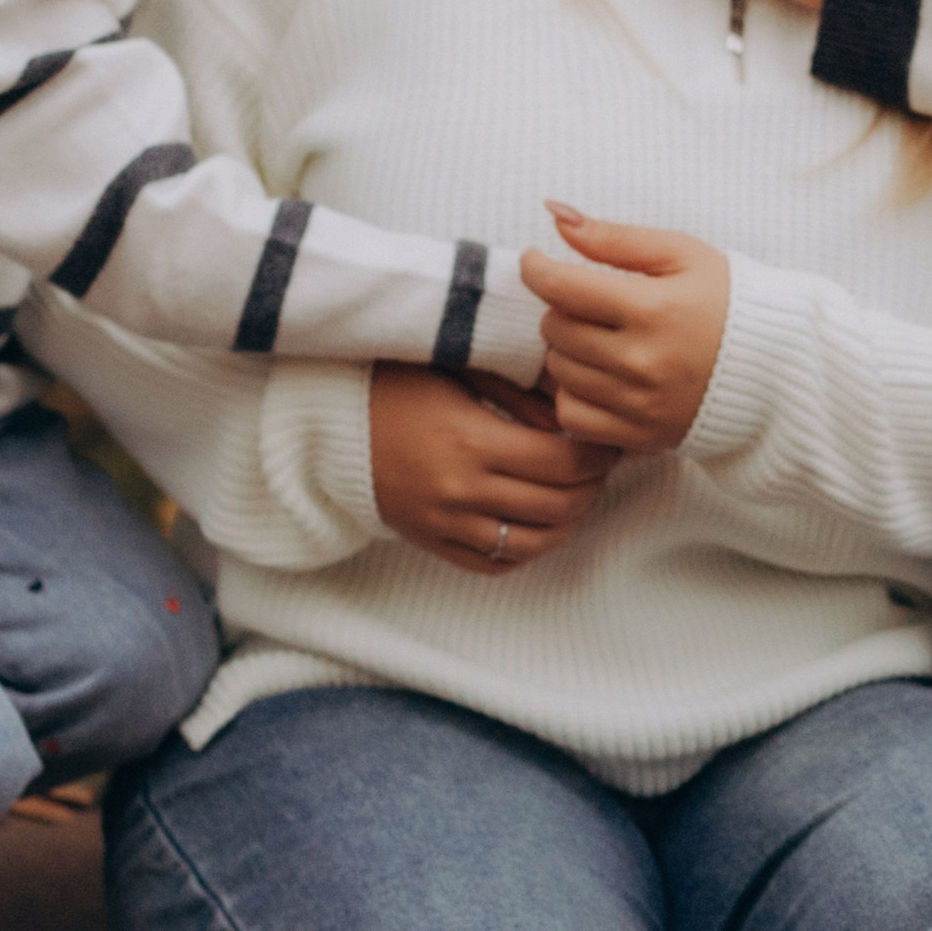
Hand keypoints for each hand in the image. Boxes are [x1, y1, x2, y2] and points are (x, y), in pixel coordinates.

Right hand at [367, 362, 617, 576]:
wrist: (326, 422)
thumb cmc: (392, 380)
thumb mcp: (455, 366)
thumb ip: (514, 387)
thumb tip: (570, 412)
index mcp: (469, 441)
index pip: (563, 461)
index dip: (597, 453)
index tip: (605, 437)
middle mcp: (460, 490)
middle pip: (558, 505)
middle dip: (592, 485)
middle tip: (600, 463)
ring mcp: (444, 523)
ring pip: (535, 543)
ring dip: (569, 521)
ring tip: (577, 493)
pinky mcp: (430, 541)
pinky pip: (495, 564)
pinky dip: (527, 549)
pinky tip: (538, 522)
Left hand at [521, 210, 731, 452]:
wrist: (775, 369)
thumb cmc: (727, 301)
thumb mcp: (681, 254)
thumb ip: (614, 237)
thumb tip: (554, 213)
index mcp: (653, 308)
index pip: (562, 286)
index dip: (536, 268)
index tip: (537, 261)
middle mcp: (643, 360)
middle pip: (556, 329)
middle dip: (560, 308)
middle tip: (586, 302)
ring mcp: (640, 403)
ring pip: (559, 372)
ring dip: (567, 351)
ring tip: (599, 339)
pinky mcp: (639, 435)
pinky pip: (571, 415)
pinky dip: (574, 395)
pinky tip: (599, 378)